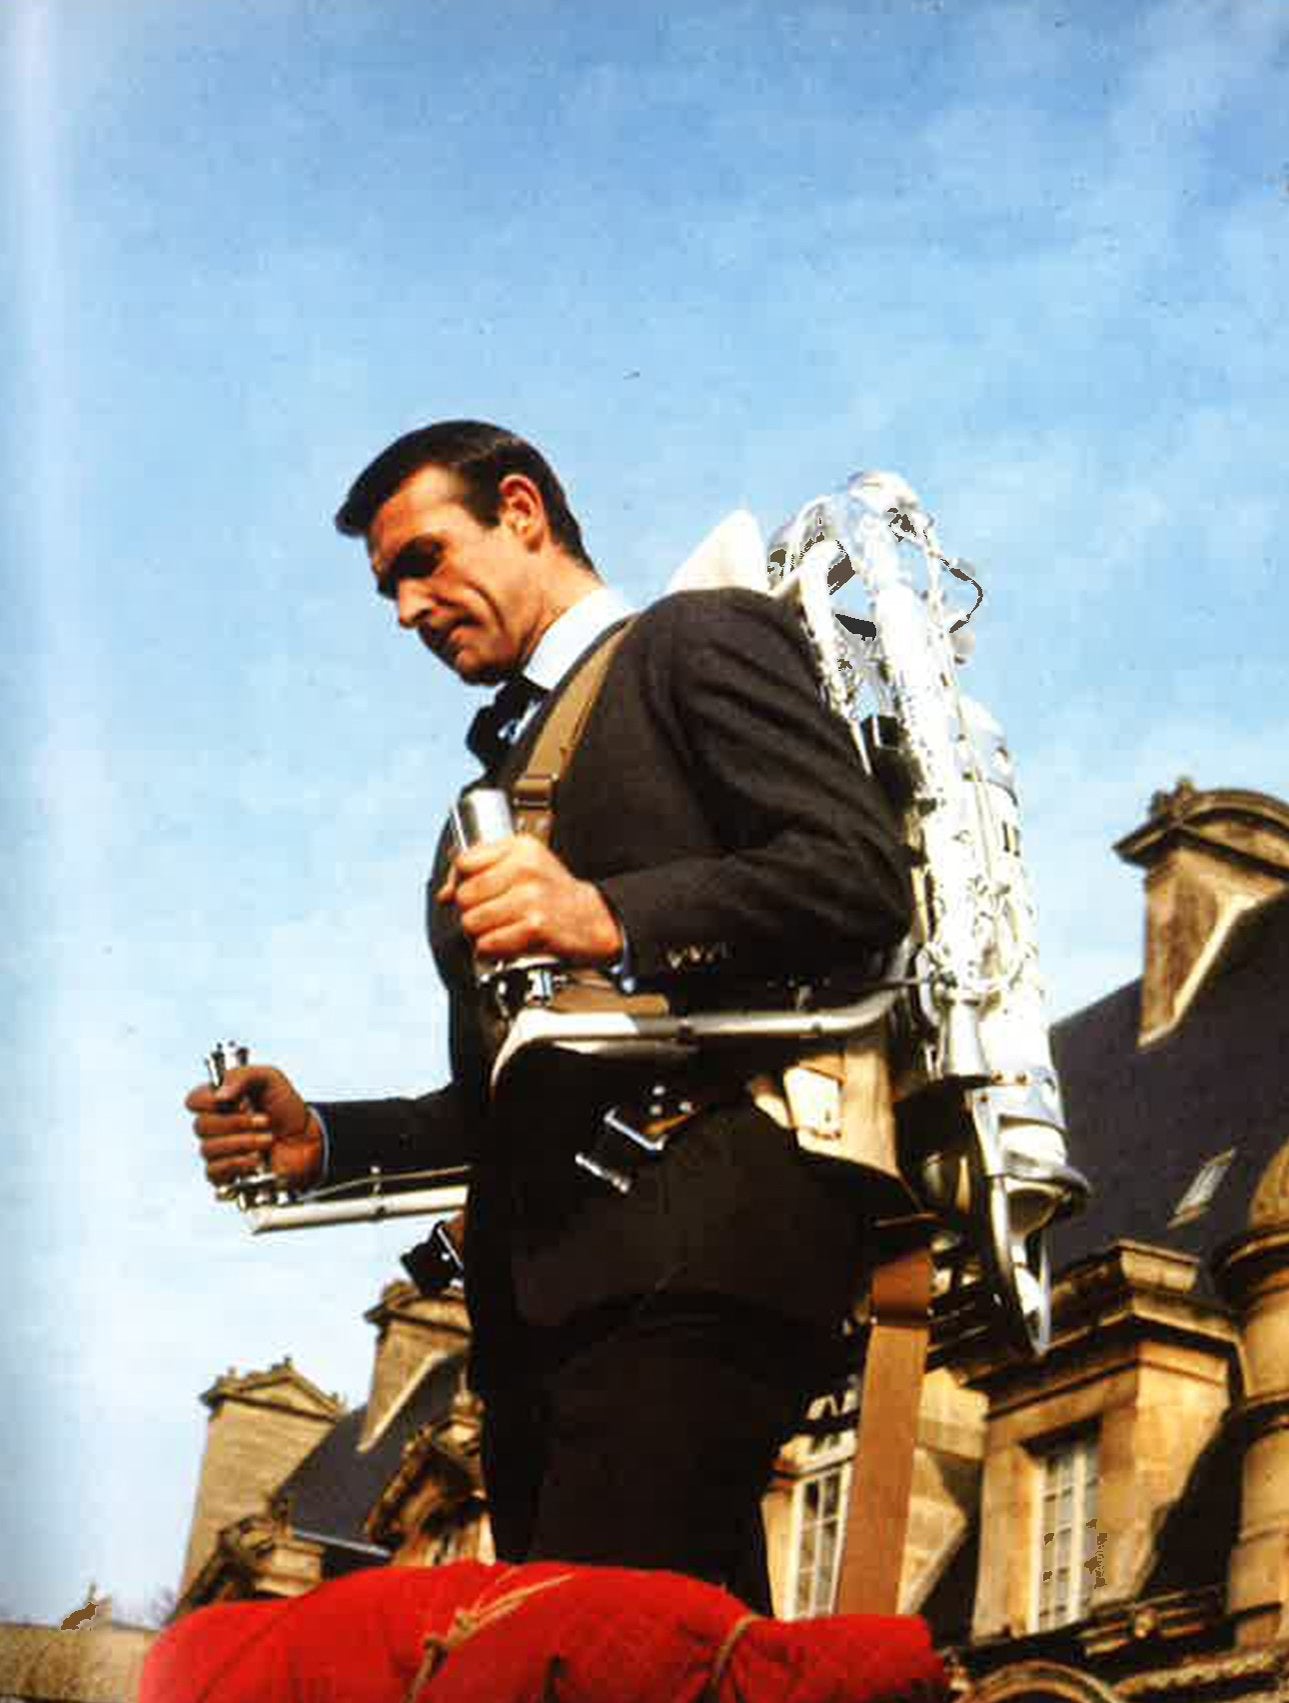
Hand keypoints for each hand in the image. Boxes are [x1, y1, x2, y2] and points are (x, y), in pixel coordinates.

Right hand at [185, 1063, 323, 1193]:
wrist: (308, 1138)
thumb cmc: (285, 1107)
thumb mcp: (270, 1079)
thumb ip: (243, 1077)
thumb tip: (219, 1094)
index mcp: (219, 1101)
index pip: (193, 1101)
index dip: (208, 1101)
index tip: (234, 1100)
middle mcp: (215, 1126)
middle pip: (201, 1126)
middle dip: (236, 1123)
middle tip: (265, 1120)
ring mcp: (219, 1151)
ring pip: (209, 1149)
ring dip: (243, 1142)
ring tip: (269, 1139)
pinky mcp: (226, 1174)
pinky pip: (215, 1172)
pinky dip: (238, 1163)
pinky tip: (257, 1159)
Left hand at [437, 835, 622, 965]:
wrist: (595, 920)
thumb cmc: (554, 894)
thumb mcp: (523, 866)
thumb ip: (480, 871)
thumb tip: (444, 893)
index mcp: (521, 848)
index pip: (464, 862)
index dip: (460, 882)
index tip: (474, 893)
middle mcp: (526, 868)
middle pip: (464, 895)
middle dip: (471, 911)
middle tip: (491, 915)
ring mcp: (532, 898)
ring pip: (472, 921)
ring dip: (480, 933)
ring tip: (499, 929)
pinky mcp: (535, 927)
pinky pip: (487, 944)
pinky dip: (491, 950)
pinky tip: (507, 943)